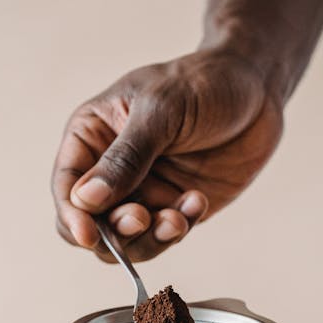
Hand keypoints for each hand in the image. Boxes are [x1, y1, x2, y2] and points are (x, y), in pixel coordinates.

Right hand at [52, 47, 282, 261]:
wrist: (256, 87)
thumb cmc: (202, 83)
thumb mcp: (160, 111)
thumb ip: (125, 157)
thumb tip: (85, 199)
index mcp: (92, 137)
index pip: (66, 186)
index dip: (73, 216)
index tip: (88, 235)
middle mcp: (111, 170)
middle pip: (92, 223)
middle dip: (114, 231)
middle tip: (143, 217)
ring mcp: (145, 191)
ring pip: (128, 240)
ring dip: (150, 238)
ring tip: (179, 216)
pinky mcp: (175, 206)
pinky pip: (166, 235)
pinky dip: (179, 227)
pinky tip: (197, 200)